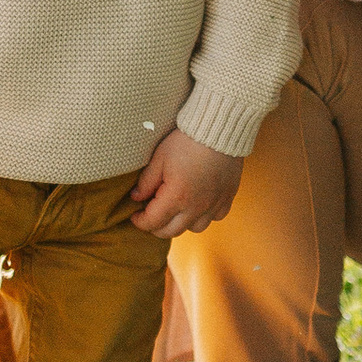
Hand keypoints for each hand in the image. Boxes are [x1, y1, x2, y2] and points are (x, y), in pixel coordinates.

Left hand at [129, 129, 243, 239]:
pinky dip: (204, 215)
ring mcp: (214, 204)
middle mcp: (196, 207)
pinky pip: (215, 218)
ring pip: (194, 228)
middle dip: (156, 227)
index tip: (135, 215)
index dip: (140, 221)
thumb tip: (136, 197)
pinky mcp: (227, 198)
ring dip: (181, 224)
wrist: (220, 129)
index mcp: (176, 197)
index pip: (152, 222)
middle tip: (149, 216)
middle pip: (171, 231)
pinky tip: (198, 204)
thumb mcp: (159, 158)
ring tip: (174, 211)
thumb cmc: (186, 141)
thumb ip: (147, 182)